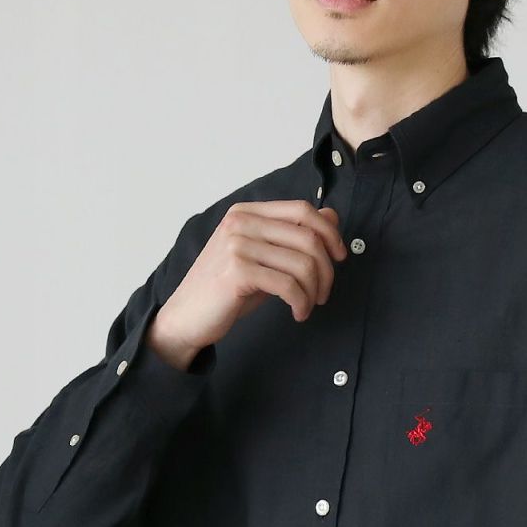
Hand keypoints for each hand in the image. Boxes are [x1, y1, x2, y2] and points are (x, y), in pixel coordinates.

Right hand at [149, 200, 347, 365]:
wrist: (187, 317)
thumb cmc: (227, 290)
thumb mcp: (264, 257)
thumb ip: (292, 236)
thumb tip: (332, 216)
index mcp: (247, 213)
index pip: (303, 210)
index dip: (329, 232)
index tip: (339, 257)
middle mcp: (241, 223)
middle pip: (308, 237)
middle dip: (327, 270)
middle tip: (324, 293)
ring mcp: (237, 245)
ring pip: (303, 263)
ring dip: (314, 291)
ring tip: (308, 305)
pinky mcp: (237, 272)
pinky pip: (289, 285)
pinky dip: (301, 302)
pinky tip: (298, 313)